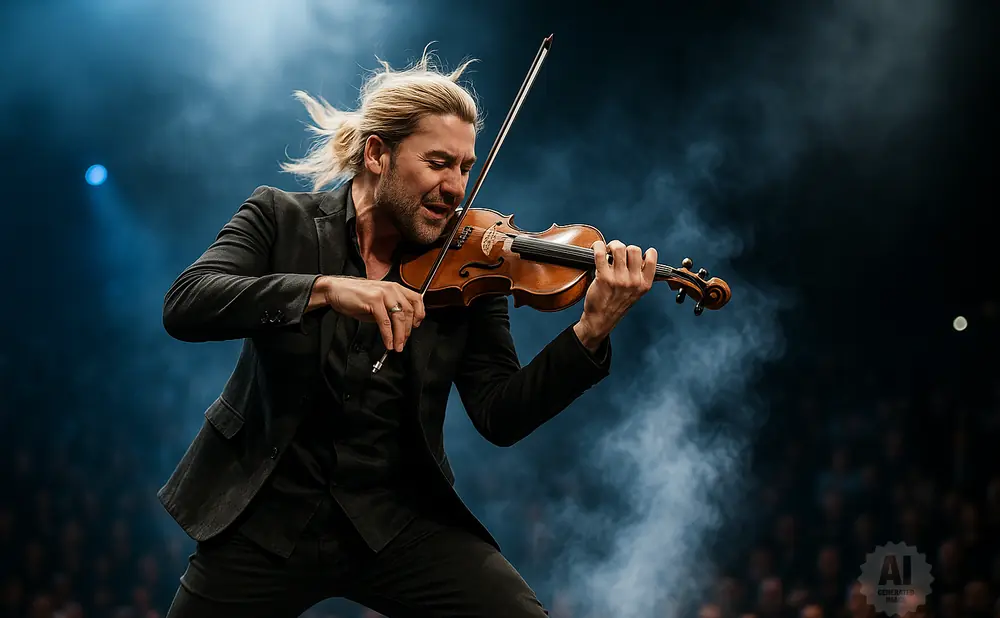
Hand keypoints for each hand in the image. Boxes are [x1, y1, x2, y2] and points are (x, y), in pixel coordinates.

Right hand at [309, 276, 424, 351]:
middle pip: (408, 312)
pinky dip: (388, 335)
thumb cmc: (356, 296)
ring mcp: (383, 293)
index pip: (416, 300)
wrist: (336, 290)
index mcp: (395, 287)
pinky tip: (388, 342)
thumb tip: (400, 327)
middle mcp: (392, 289)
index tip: (415, 327)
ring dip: (399, 336)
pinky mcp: (374, 300)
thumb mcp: (378, 302)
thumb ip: (390, 311)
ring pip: (398, 318)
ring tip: (397, 346)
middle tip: (403, 342)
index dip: (419, 315)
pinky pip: (385, 321)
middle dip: (407, 331)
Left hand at [574, 240, 656, 347]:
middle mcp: (634, 281)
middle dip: (624, 247)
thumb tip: (641, 257)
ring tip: (607, 251)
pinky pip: (600, 253)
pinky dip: (597, 246)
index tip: (635, 255)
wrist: (601, 319)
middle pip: (634, 249)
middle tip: (617, 253)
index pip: (651, 258)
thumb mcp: (636, 293)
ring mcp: (619, 279)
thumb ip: (641, 277)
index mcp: (645, 284)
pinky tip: (596, 248)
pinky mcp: (603, 277)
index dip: (643, 252)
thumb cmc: (617, 305)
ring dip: (612, 246)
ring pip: (619, 248)